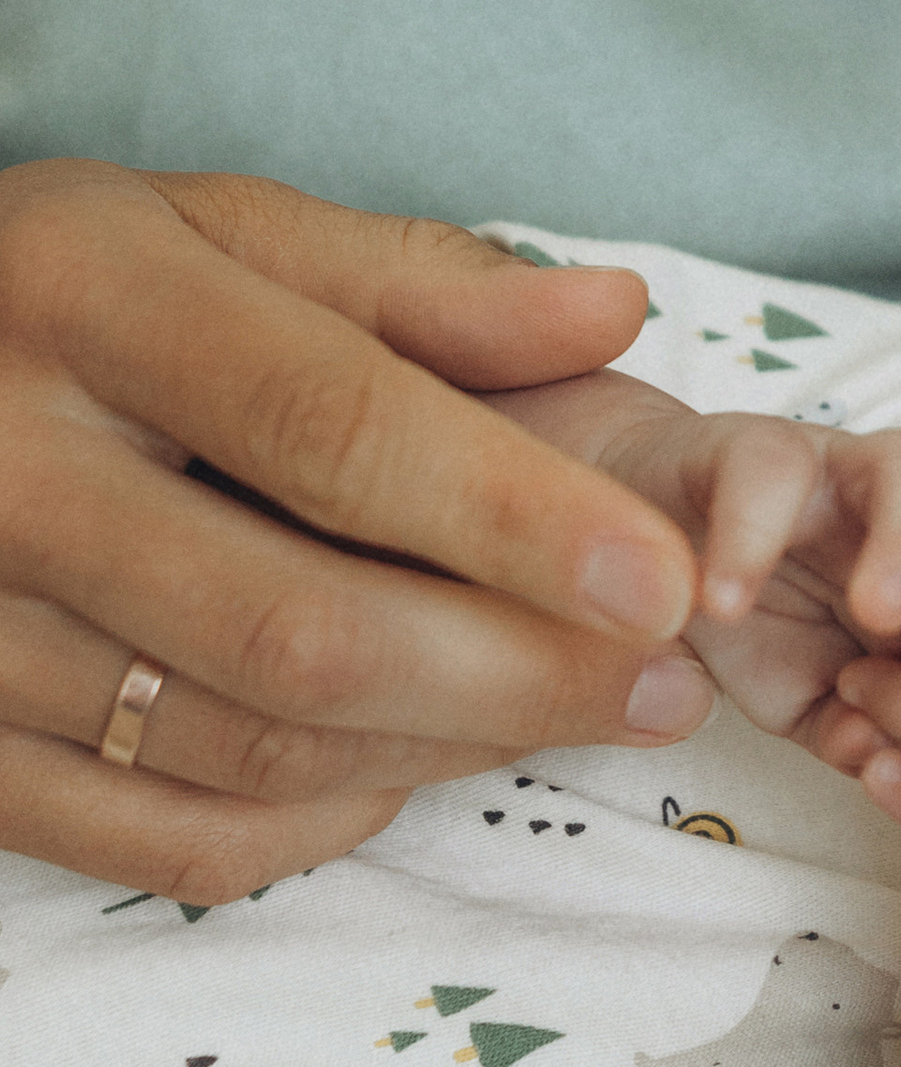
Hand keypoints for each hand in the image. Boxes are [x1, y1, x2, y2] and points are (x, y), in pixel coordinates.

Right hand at [0, 163, 716, 903]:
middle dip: (518, 672)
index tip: (664, 579)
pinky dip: (312, 822)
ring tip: (572, 710)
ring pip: (243, 747)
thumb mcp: (206, 226)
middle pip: (297, 625)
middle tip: (668, 681)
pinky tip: (403, 762)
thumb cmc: (60, 295)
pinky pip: (159, 840)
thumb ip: (411, 282)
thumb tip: (617, 313)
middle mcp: (0, 469)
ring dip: (444, 748)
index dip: (512, 516)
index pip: (329, 426)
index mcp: (83, 298)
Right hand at [551, 402, 900, 756]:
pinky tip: (723, 601)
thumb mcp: (806, 701)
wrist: (637, 543)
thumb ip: (852, 731)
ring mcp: (840, 468)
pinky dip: (754, 532)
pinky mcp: (754, 442)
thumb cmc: (746, 622)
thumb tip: (874, 753)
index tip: (891, 751)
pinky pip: (774, 466)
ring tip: (878, 612)